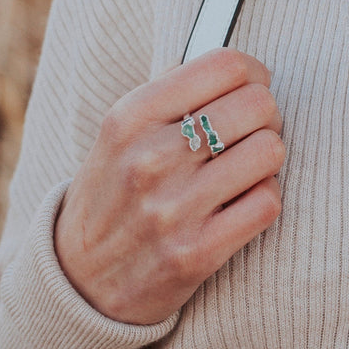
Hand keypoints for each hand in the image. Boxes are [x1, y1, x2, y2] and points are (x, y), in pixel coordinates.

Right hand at [53, 49, 284, 325]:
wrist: (79, 282)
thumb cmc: (115, 192)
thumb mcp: (121, 133)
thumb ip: (173, 93)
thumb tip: (240, 67)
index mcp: (130, 118)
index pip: (225, 66)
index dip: (253, 73)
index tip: (249, 88)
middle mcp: (149, 159)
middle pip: (257, 105)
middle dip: (266, 116)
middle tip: (251, 132)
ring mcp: (173, 209)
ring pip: (270, 151)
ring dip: (267, 158)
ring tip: (245, 168)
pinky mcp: (197, 253)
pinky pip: (267, 202)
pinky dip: (264, 198)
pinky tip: (240, 203)